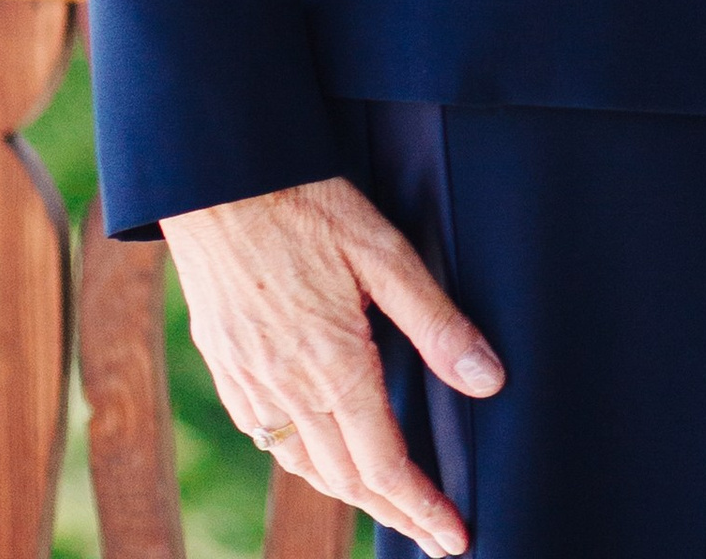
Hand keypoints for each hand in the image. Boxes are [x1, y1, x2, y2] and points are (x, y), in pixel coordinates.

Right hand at [164, 173, 502, 555]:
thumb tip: (488, 380)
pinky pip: (270, 439)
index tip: (455, 538)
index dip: (423, 509)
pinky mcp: (227, 369)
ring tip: (390, 504)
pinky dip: (306, 462)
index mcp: (333, 368)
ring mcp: (250, 385)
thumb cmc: (305, 205)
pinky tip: (324, 454)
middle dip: (396, 514)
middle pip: (347, 480)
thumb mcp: (384, 252)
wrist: (217, 182)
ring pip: (306, 466)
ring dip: (351, 495)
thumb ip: (436, 321)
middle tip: (435, 536)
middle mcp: (286, 391)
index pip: (385, 467)